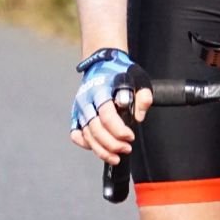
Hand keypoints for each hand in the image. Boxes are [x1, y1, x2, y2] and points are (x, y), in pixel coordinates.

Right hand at [68, 49, 153, 164]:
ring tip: (116, 157)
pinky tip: (98, 149)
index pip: (107, 115)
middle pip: (95, 128)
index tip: (130, 136)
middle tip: (126, 148)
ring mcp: (80, 108)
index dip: (118, 130)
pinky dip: (84, 143)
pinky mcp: (77, 114)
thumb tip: (139, 117)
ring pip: (86, 134)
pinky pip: (76, 133)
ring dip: (101, 149)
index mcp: (101, 89)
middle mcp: (87, 100)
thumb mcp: (138, 78)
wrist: (102, 63)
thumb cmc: (120, 71)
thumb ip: (143, 96)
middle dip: (111, 143)